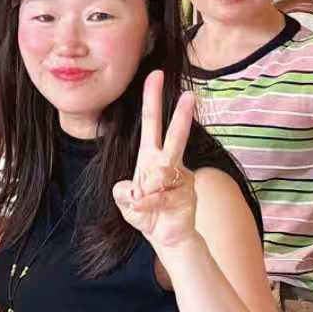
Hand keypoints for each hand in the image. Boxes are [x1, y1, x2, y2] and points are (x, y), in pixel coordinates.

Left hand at [113, 70, 200, 254]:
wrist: (167, 236)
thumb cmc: (146, 213)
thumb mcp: (125, 202)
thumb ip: (122, 194)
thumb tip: (133, 190)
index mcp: (150, 156)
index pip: (152, 123)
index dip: (153, 99)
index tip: (156, 75)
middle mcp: (167, 163)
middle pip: (174, 135)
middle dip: (181, 115)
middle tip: (190, 95)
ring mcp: (181, 177)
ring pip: (161, 172)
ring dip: (146, 189)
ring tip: (142, 201)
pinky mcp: (188, 193)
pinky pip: (162, 196)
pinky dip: (150, 206)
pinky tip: (151, 212)